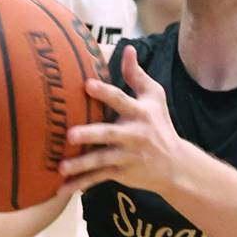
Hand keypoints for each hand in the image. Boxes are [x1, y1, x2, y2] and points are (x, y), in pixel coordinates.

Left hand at [59, 45, 183, 195]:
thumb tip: (128, 47)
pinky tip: (62, 189)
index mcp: (139, 113)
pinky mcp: (121, 173)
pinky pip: (98, 179)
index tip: (87, 84)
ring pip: (101, 161)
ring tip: (61, 167)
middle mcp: (133, 135)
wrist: (175, 165)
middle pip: (109, 134)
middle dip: (91, 135)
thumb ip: (137, 75)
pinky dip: (81, 184)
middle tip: (70, 135)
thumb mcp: (155, 97)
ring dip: (81, 165)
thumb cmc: (160, 124)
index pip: (121, 101)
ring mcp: (126, 156)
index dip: (106, 93)